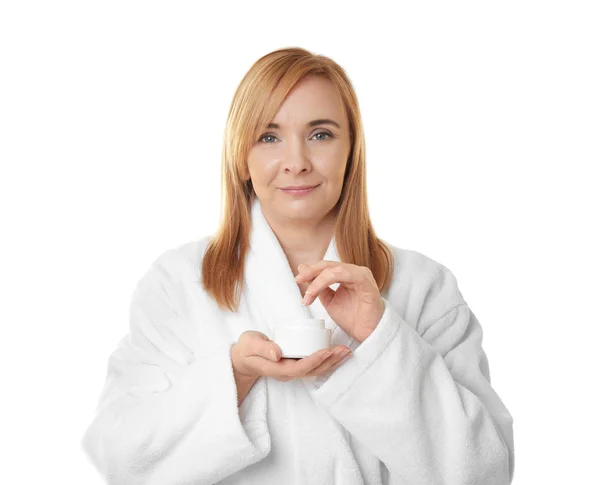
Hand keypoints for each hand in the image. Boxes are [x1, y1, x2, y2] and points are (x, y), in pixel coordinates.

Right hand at [231, 330, 351, 381]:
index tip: (327, 351)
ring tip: (345, 352)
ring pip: (315, 369)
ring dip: (332, 362)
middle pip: (312, 371)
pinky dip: (326, 359)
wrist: (242, 359)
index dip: (314, 361)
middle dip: (330, 362)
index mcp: (277, 369)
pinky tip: (335, 352)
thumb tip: (278, 353)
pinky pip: (313, 365)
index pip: (299, 368)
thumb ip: (263, 348)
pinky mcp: (295, 365)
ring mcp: (292, 371)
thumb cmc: (246, 349)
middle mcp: (287, 373)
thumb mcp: (250, 344)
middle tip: (344, 350)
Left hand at [295, 261, 383, 342]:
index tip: (297, 280)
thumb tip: (302, 269)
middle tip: (298, 280)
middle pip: (329, 265)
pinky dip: (329, 280)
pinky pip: (347, 274)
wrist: (367, 334)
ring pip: (336, 269)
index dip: (310, 272)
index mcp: (347, 273)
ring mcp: (362, 276)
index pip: (325, 267)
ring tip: (309, 292)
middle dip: (311, 272)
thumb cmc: (352, 318)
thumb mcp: (329, 300)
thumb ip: (318, 286)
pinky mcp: (367, 283)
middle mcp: (355, 271)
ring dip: (318, 279)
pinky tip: (318, 290)